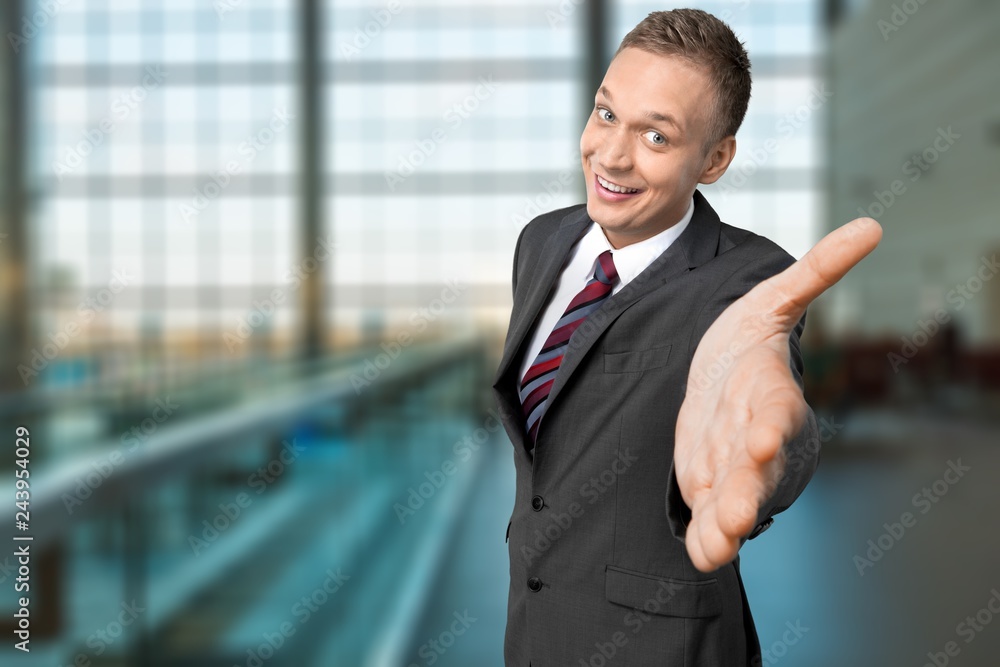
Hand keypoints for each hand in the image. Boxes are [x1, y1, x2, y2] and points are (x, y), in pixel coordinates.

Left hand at [674, 217, 882, 571]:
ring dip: (726, 525)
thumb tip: (872, 225)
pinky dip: (706, 537)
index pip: (777, 410)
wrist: (719, 382)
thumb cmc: (747, 342)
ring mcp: (732, 467)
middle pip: (756, 469)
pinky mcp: (707, 486)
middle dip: (747, 490)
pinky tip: (701, 554)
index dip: (773, 423)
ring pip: (734, 500)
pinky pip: (709, 517)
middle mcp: (756, 439)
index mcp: (771, 396)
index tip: (767, 436)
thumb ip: (815, 272)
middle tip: (734, 517)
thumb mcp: (771, 301)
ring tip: (716, 548)